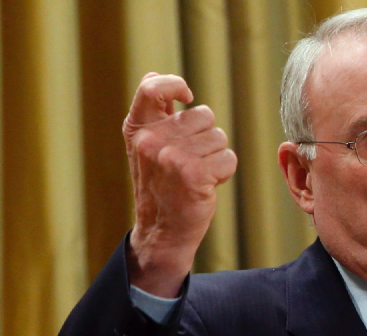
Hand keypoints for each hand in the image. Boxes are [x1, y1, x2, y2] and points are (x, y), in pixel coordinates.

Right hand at [123, 73, 236, 296]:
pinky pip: (228, 158)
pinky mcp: (193, 174)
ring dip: (216, 156)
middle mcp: (152, 140)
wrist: (162, 229)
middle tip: (191, 161)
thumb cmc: (159, 184)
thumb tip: (156, 75)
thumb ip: (153, 113)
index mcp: (138, 129)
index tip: (187, 96)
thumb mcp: (145, 146)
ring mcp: (172, 156)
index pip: (151, 88)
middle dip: (207, 136)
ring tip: (197, 174)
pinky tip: (206, 185)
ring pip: (219, 137)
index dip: (174, 84)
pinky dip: (224, 172)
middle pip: (204, 115)